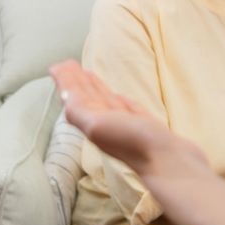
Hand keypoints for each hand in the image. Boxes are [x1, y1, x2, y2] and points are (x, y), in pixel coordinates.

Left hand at [50, 61, 195, 171]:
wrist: (168, 161)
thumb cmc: (134, 143)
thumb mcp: (97, 126)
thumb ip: (78, 110)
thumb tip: (65, 96)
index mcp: (91, 122)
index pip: (74, 97)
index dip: (64, 82)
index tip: (56, 66)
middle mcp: (105, 123)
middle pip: (86, 97)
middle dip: (75, 81)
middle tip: (66, 64)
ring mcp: (124, 123)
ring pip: (104, 100)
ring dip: (93, 86)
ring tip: (85, 73)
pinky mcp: (142, 123)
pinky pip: (123, 106)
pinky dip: (115, 97)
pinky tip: (113, 94)